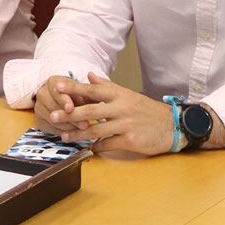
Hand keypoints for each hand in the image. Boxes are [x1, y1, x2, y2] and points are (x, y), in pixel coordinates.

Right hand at [32, 76, 81, 130]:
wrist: (62, 101)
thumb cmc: (76, 93)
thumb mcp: (82, 90)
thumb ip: (86, 93)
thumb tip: (94, 98)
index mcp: (52, 82)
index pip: (56, 91)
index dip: (64, 101)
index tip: (70, 109)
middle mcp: (42, 93)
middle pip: (53, 107)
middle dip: (69, 117)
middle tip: (84, 125)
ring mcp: (39, 108)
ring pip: (52, 120)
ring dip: (68, 127)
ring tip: (83, 131)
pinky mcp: (39, 121)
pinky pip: (50, 128)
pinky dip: (63, 132)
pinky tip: (74, 134)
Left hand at [62, 73, 177, 156]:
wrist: (171, 125)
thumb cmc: (146, 110)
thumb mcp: (128, 95)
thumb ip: (107, 86)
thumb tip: (89, 75)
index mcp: (120, 94)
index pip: (93, 89)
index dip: (74, 88)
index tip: (57, 86)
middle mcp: (122, 107)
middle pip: (91, 110)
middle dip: (70, 114)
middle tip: (53, 116)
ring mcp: (126, 124)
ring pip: (96, 130)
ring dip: (79, 134)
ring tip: (66, 137)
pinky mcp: (130, 140)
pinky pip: (108, 144)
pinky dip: (96, 147)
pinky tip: (89, 148)